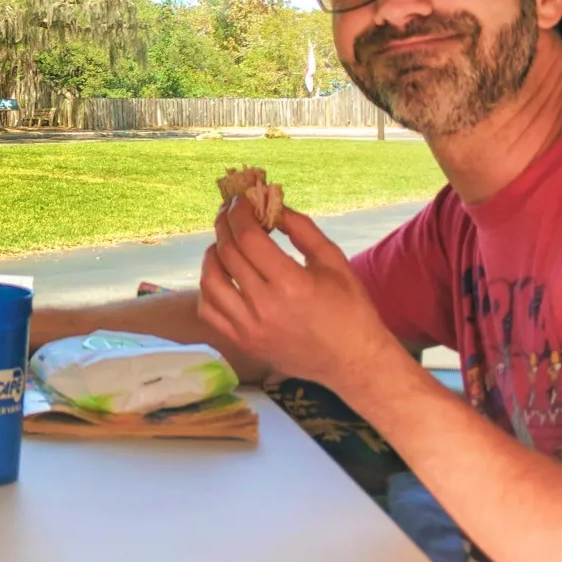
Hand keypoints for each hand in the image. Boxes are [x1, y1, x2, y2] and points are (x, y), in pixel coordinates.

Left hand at [195, 200, 402, 397]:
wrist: (352, 363)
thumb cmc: (350, 309)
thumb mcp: (334, 261)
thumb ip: (302, 229)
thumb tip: (272, 205)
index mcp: (292, 284)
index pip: (249, 238)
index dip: (239, 212)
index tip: (239, 199)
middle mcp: (265, 306)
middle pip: (227, 254)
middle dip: (224, 226)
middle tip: (229, 212)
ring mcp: (249, 328)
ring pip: (210, 281)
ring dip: (212, 255)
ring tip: (223, 243)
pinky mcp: (242, 343)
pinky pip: (209, 311)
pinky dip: (208, 288)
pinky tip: (220, 276)